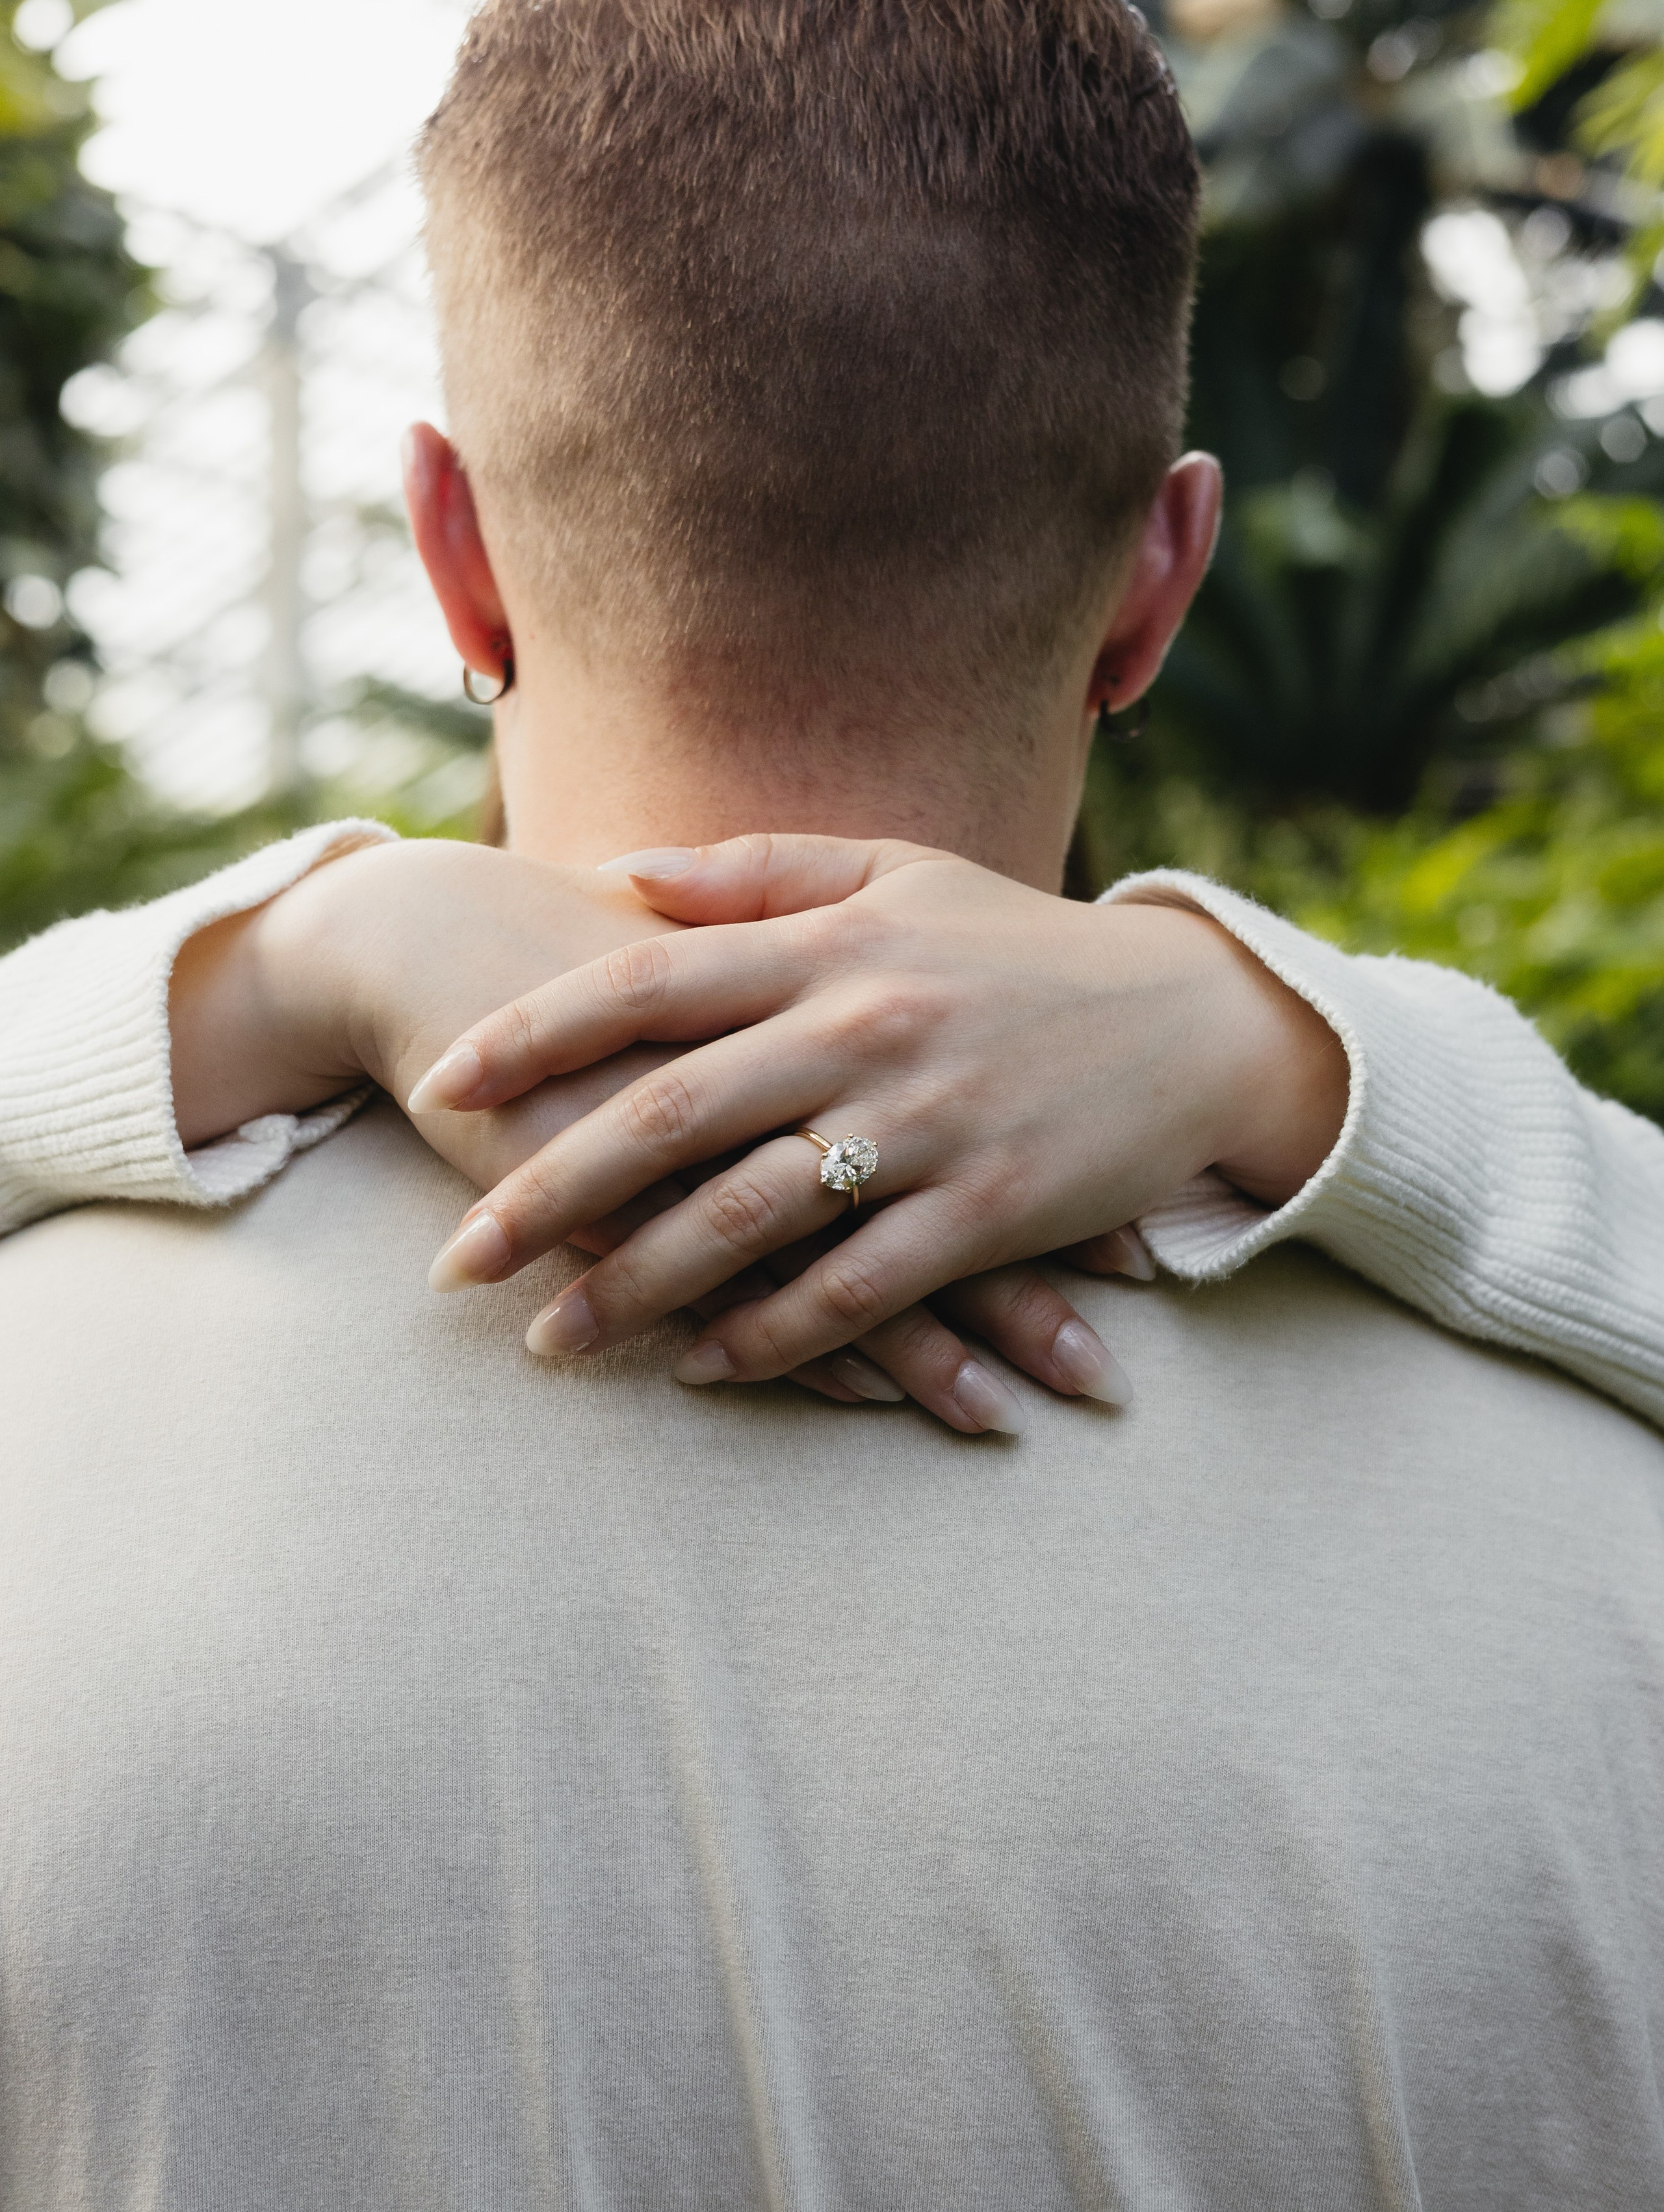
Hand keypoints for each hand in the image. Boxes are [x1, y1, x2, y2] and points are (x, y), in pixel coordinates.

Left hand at [167, 837, 1119, 1430]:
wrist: (1195, 1019)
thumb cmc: (1025, 944)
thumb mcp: (899, 872)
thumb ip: (754, 874)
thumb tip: (615, 877)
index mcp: (830, 944)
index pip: (646, 982)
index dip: (532, 1033)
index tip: (441, 1085)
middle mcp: (863, 1028)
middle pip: (669, 1114)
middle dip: (547, 1191)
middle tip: (456, 1262)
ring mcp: (925, 1124)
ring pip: (745, 1218)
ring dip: (633, 1288)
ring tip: (546, 1340)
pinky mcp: (986, 1210)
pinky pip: (854, 1288)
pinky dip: (771, 1335)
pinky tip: (700, 1368)